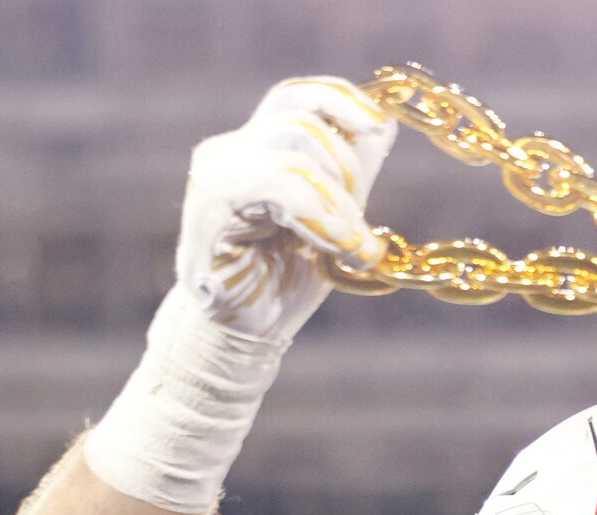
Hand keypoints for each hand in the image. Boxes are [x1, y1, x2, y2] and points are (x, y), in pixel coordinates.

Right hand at [178, 77, 396, 343]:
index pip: (297, 97)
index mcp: (256, 146)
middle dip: (348, 174)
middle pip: (305, 123)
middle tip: (361, 232)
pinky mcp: (212, 201)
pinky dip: (320, 216)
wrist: (244, 334)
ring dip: (339, 203)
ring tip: (353, 249)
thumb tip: (384, 124)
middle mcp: (230, 150)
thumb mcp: (332, 218)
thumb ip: (351, 173)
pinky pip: (279, 185)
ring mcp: (217, 172)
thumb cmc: (282, 280)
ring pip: (296, 150)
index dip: (340, 101)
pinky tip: (337, 247)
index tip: (377, 126)